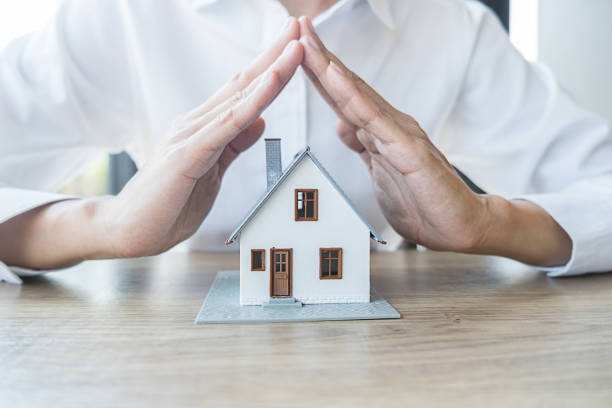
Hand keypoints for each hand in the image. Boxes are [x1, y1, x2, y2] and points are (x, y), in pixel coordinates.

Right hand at [0, 18, 303, 267]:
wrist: (127, 230)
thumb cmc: (167, 205)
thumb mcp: (213, 172)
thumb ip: (234, 144)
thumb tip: (260, 120)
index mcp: (205, 128)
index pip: (243, 92)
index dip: (270, 68)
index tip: (294, 46)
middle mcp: (197, 123)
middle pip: (243, 84)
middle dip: (274, 55)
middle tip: (298, 26)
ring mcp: (191, 135)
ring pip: (239, 98)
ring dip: (271, 70)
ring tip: (295, 45)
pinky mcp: (188, 154)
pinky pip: (227, 124)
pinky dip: (251, 102)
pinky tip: (271, 82)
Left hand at [298, 17, 571, 265]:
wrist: (461, 226)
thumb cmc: (424, 201)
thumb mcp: (381, 172)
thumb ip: (364, 147)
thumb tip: (343, 126)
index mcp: (379, 132)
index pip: (342, 98)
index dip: (318, 73)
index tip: (296, 50)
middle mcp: (388, 125)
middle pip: (346, 87)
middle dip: (318, 57)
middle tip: (297, 27)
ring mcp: (398, 134)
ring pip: (355, 95)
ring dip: (328, 66)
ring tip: (307, 41)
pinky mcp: (407, 149)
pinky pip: (373, 118)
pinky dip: (351, 95)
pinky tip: (333, 75)